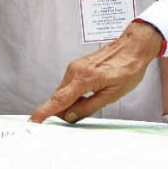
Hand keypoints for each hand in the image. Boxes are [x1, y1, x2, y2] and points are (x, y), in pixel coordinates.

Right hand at [31, 21, 162, 123]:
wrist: (134, 47)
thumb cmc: (128, 68)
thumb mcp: (113, 94)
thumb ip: (89, 107)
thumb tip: (70, 117)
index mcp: (84, 78)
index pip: (59, 99)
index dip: (45, 112)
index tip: (34, 121)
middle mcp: (75, 70)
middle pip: (58, 97)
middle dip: (60, 111)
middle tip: (71, 120)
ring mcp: (75, 67)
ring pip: (63, 92)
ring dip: (68, 103)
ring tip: (88, 104)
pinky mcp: (77, 66)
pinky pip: (68, 85)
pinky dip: (72, 95)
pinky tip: (86, 97)